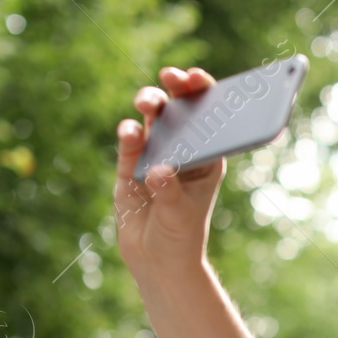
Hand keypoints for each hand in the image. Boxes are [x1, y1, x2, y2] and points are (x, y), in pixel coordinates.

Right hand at [114, 66, 226, 276]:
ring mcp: (155, 155)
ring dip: (150, 104)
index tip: (196, 78)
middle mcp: (182, 150)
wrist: (157, 261)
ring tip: (148, 104)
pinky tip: (130, 132)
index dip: (203, 92)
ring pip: (152, 119)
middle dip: (175, 89)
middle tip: (171, 77)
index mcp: (207, 156)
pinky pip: (130, 142)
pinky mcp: (130, 166)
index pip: (208, 116)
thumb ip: (168, 190)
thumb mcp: (180, 213)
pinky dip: (129, 134)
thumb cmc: (180, 236)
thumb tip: (158, 171)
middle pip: (179, 109)